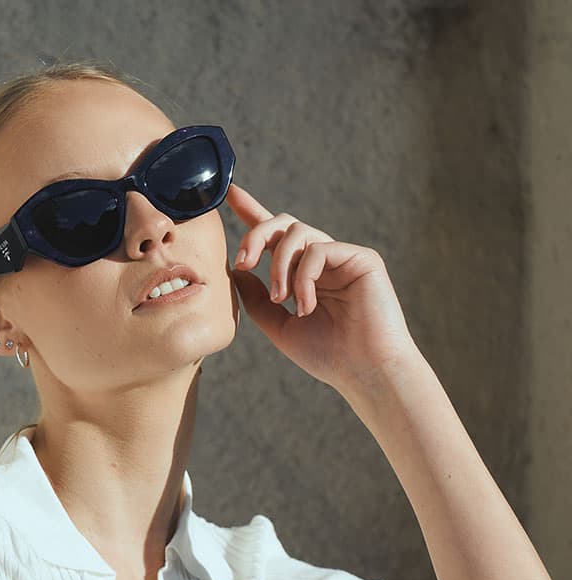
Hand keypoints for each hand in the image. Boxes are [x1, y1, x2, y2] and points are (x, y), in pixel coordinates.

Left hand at [225, 183, 423, 398]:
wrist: (363, 372)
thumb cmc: (326, 355)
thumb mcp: (278, 325)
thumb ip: (255, 297)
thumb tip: (236, 270)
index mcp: (303, 274)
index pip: (276, 236)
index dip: (253, 212)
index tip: (231, 193)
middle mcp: (322, 260)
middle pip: (282, 224)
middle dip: (256, 236)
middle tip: (243, 262)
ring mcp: (342, 256)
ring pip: (298, 232)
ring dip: (279, 265)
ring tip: (281, 299)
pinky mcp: (361, 257)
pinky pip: (319, 250)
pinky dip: (304, 277)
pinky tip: (306, 306)